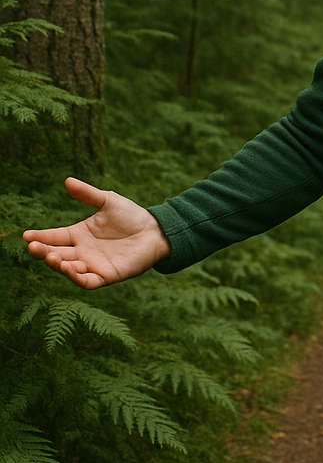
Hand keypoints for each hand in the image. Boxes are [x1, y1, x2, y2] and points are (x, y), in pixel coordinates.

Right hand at [22, 177, 170, 288]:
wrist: (156, 230)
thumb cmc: (132, 216)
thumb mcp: (108, 201)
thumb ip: (88, 194)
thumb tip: (67, 180)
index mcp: (79, 234)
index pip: (54, 237)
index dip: (40, 237)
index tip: (26, 235)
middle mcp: (82, 252)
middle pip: (56, 254)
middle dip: (43, 252)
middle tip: (33, 247)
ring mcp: (92, 265)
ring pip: (68, 269)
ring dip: (57, 264)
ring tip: (51, 257)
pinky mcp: (106, 276)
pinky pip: (87, 281)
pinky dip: (76, 277)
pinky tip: (69, 268)